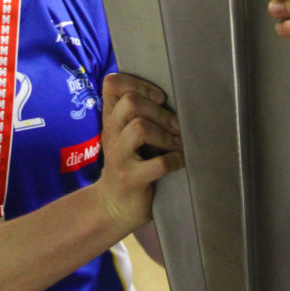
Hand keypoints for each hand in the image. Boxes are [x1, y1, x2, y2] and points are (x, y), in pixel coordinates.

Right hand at [95, 74, 182, 232]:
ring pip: (140, 127)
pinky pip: (158, 163)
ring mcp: (118, 157)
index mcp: (111, 120)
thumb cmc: (128, 165)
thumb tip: (175, 97)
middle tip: (176, 125)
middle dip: (160, 111)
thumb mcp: (125, 136)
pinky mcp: (130, 179)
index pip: (112, 84)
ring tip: (177, 143)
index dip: (137, 83)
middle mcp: (110, 134)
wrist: (112, 207)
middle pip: (130, 102)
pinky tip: (179, 162)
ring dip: (166, 134)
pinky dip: (174, 160)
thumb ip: (137, 115)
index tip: (159, 97)